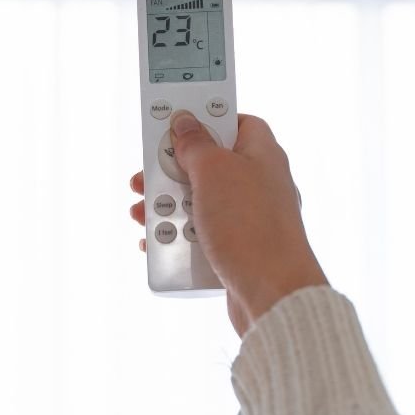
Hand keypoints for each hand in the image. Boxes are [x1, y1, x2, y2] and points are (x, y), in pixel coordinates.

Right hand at [130, 111, 326, 335]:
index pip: (234, 121)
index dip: (204, 118)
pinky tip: (157, 242)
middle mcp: (258, 183)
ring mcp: (249, 218)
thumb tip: (185, 121)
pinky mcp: (239, 249)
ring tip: (142, 213)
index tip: (174, 123)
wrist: (273, 296)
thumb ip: (195, 143)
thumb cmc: (250, 227)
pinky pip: (203, 234)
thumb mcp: (213, 171)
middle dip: (171, 171)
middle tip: (144, 176)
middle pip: (208, 163)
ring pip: (200, 201)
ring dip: (168, 206)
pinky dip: (179, 236)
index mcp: (262, 153)